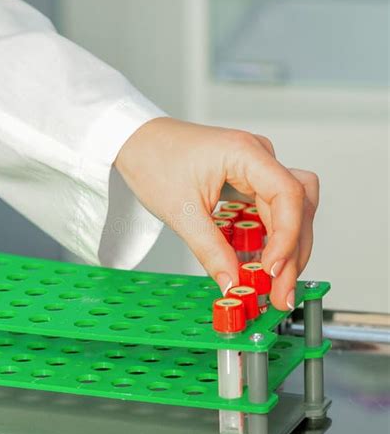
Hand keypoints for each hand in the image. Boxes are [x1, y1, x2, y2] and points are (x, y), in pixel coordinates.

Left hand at [115, 117, 318, 310]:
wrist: (135, 141)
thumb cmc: (153, 159)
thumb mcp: (180, 212)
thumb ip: (210, 250)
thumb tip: (233, 283)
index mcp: (245, 153)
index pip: (288, 194)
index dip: (287, 236)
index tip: (273, 270)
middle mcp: (259, 156)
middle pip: (298, 206)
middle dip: (293, 252)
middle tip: (281, 292)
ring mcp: (257, 168)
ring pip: (292, 211)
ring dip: (289, 248)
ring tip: (276, 285)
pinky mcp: (249, 181)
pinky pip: (272, 212)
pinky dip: (272, 239)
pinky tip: (263, 265)